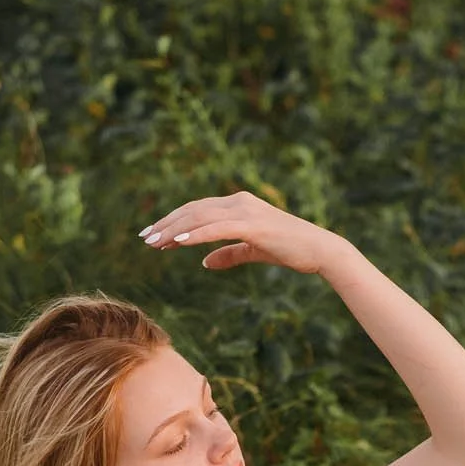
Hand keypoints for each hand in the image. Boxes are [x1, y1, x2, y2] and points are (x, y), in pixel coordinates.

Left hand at [139, 191, 353, 277]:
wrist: (319, 250)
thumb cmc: (291, 250)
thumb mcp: (253, 252)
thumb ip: (229, 254)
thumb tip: (205, 263)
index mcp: (239, 205)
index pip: (198, 210)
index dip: (174, 221)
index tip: (154, 234)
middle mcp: (239, 202)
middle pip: (193, 210)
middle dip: (167, 224)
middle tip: (145, 238)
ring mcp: (245, 211)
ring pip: (200, 217)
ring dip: (174, 229)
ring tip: (154, 243)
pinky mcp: (251, 225)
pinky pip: (216, 228)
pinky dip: (195, 234)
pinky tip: (178, 243)